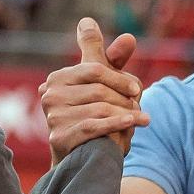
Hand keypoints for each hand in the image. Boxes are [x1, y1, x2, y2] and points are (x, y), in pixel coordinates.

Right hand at [40, 18, 149, 164]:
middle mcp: (50, 95)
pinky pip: (94, 127)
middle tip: (140, 106)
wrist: (80, 156)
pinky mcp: (59, 137)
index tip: (137, 90)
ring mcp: (53, 117)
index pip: (94, 69)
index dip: (119, 78)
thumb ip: (113, 59)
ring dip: (126, 113)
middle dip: (124, 99)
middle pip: (99, 90)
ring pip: (99, 109)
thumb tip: (129, 37)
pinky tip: (132, 123)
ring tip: (142, 119)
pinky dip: (116, 124)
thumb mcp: (101, 85)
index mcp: (58, 78)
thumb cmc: (92, 114)